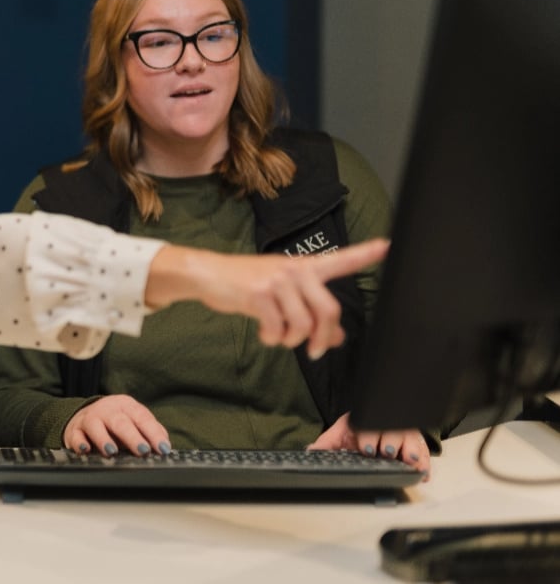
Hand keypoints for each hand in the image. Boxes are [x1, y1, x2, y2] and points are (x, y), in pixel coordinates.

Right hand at [63, 394, 170, 456]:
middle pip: (120, 421)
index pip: (142, 417)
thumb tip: (165, 446)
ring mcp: (89, 418)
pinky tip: (85, 450)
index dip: (153, 433)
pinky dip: (79, 443)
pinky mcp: (74, 430)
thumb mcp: (134, 422)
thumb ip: (151, 432)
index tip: (163, 448)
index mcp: (126, 406)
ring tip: (112, 452)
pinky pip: (76, 436)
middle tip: (143, 451)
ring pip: (96, 425)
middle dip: (132, 437)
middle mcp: (107, 409)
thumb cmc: (115, 423)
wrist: (85, 417)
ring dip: (104, 439)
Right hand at [145, 238, 389, 359]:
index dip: (365, 254)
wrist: (209, 273)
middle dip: (325, 337)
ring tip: (281, 338)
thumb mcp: (281, 292)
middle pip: (329, 308)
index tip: (387, 246)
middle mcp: (295, 270)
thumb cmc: (246, 283)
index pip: (341, 259)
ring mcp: (277, 281)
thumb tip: (337, 338)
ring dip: (293, 340)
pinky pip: (278, 329)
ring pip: (303, 323)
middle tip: (316, 351)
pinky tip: (265, 334)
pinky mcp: (260, 294)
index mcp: (304, 267)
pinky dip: (273, 339)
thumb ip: (309, 310)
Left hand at [308, 412, 430, 480]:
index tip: (367, 449)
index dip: (368, 437)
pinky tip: (423, 474)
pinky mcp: (417, 445)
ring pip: (412, 442)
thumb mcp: (342, 432)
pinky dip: (425, 464)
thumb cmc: (360, 428)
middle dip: (391, 443)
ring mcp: (405, 435)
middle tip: (388, 453)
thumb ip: (327, 443)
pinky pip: (425, 453)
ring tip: (411, 463)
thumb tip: (310, 451)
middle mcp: (389, 427)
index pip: (370, 427)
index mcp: (369, 422)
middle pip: (393, 433)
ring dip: (412, 452)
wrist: (378, 416)